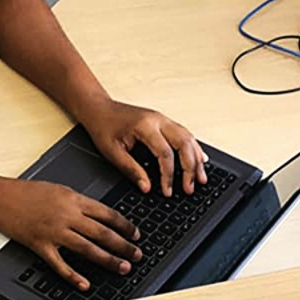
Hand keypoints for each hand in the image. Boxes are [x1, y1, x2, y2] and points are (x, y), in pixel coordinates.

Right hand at [0, 178, 141, 290]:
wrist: (1, 198)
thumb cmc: (26, 191)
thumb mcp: (57, 188)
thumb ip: (77, 202)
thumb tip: (97, 214)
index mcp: (72, 199)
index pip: (106, 213)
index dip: (125, 225)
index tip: (135, 233)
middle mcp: (66, 215)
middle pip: (102, 233)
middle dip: (124, 245)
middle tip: (137, 254)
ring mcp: (54, 231)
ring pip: (88, 249)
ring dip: (108, 260)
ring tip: (123, 268)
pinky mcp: (41, 245)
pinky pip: (61, 264)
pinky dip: (74, 276)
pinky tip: (85, 283)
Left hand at [82, 100, 207, 196]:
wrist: (98, 108)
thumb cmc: (103, 126)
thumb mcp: (111, 151)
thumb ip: (130, 169)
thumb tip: (147, 188)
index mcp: (144, 126)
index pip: (165, 153)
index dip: (169, 175)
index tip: (167, 191)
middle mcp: (157, 119)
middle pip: (183, 144)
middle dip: (190, 168)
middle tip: (189, 188)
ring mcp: (162, 118)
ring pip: (188, 137)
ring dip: (196, 159)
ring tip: (200, 178)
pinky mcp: (163, 120)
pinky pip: (184, 133)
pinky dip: (193, 148)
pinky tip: (199, 159)